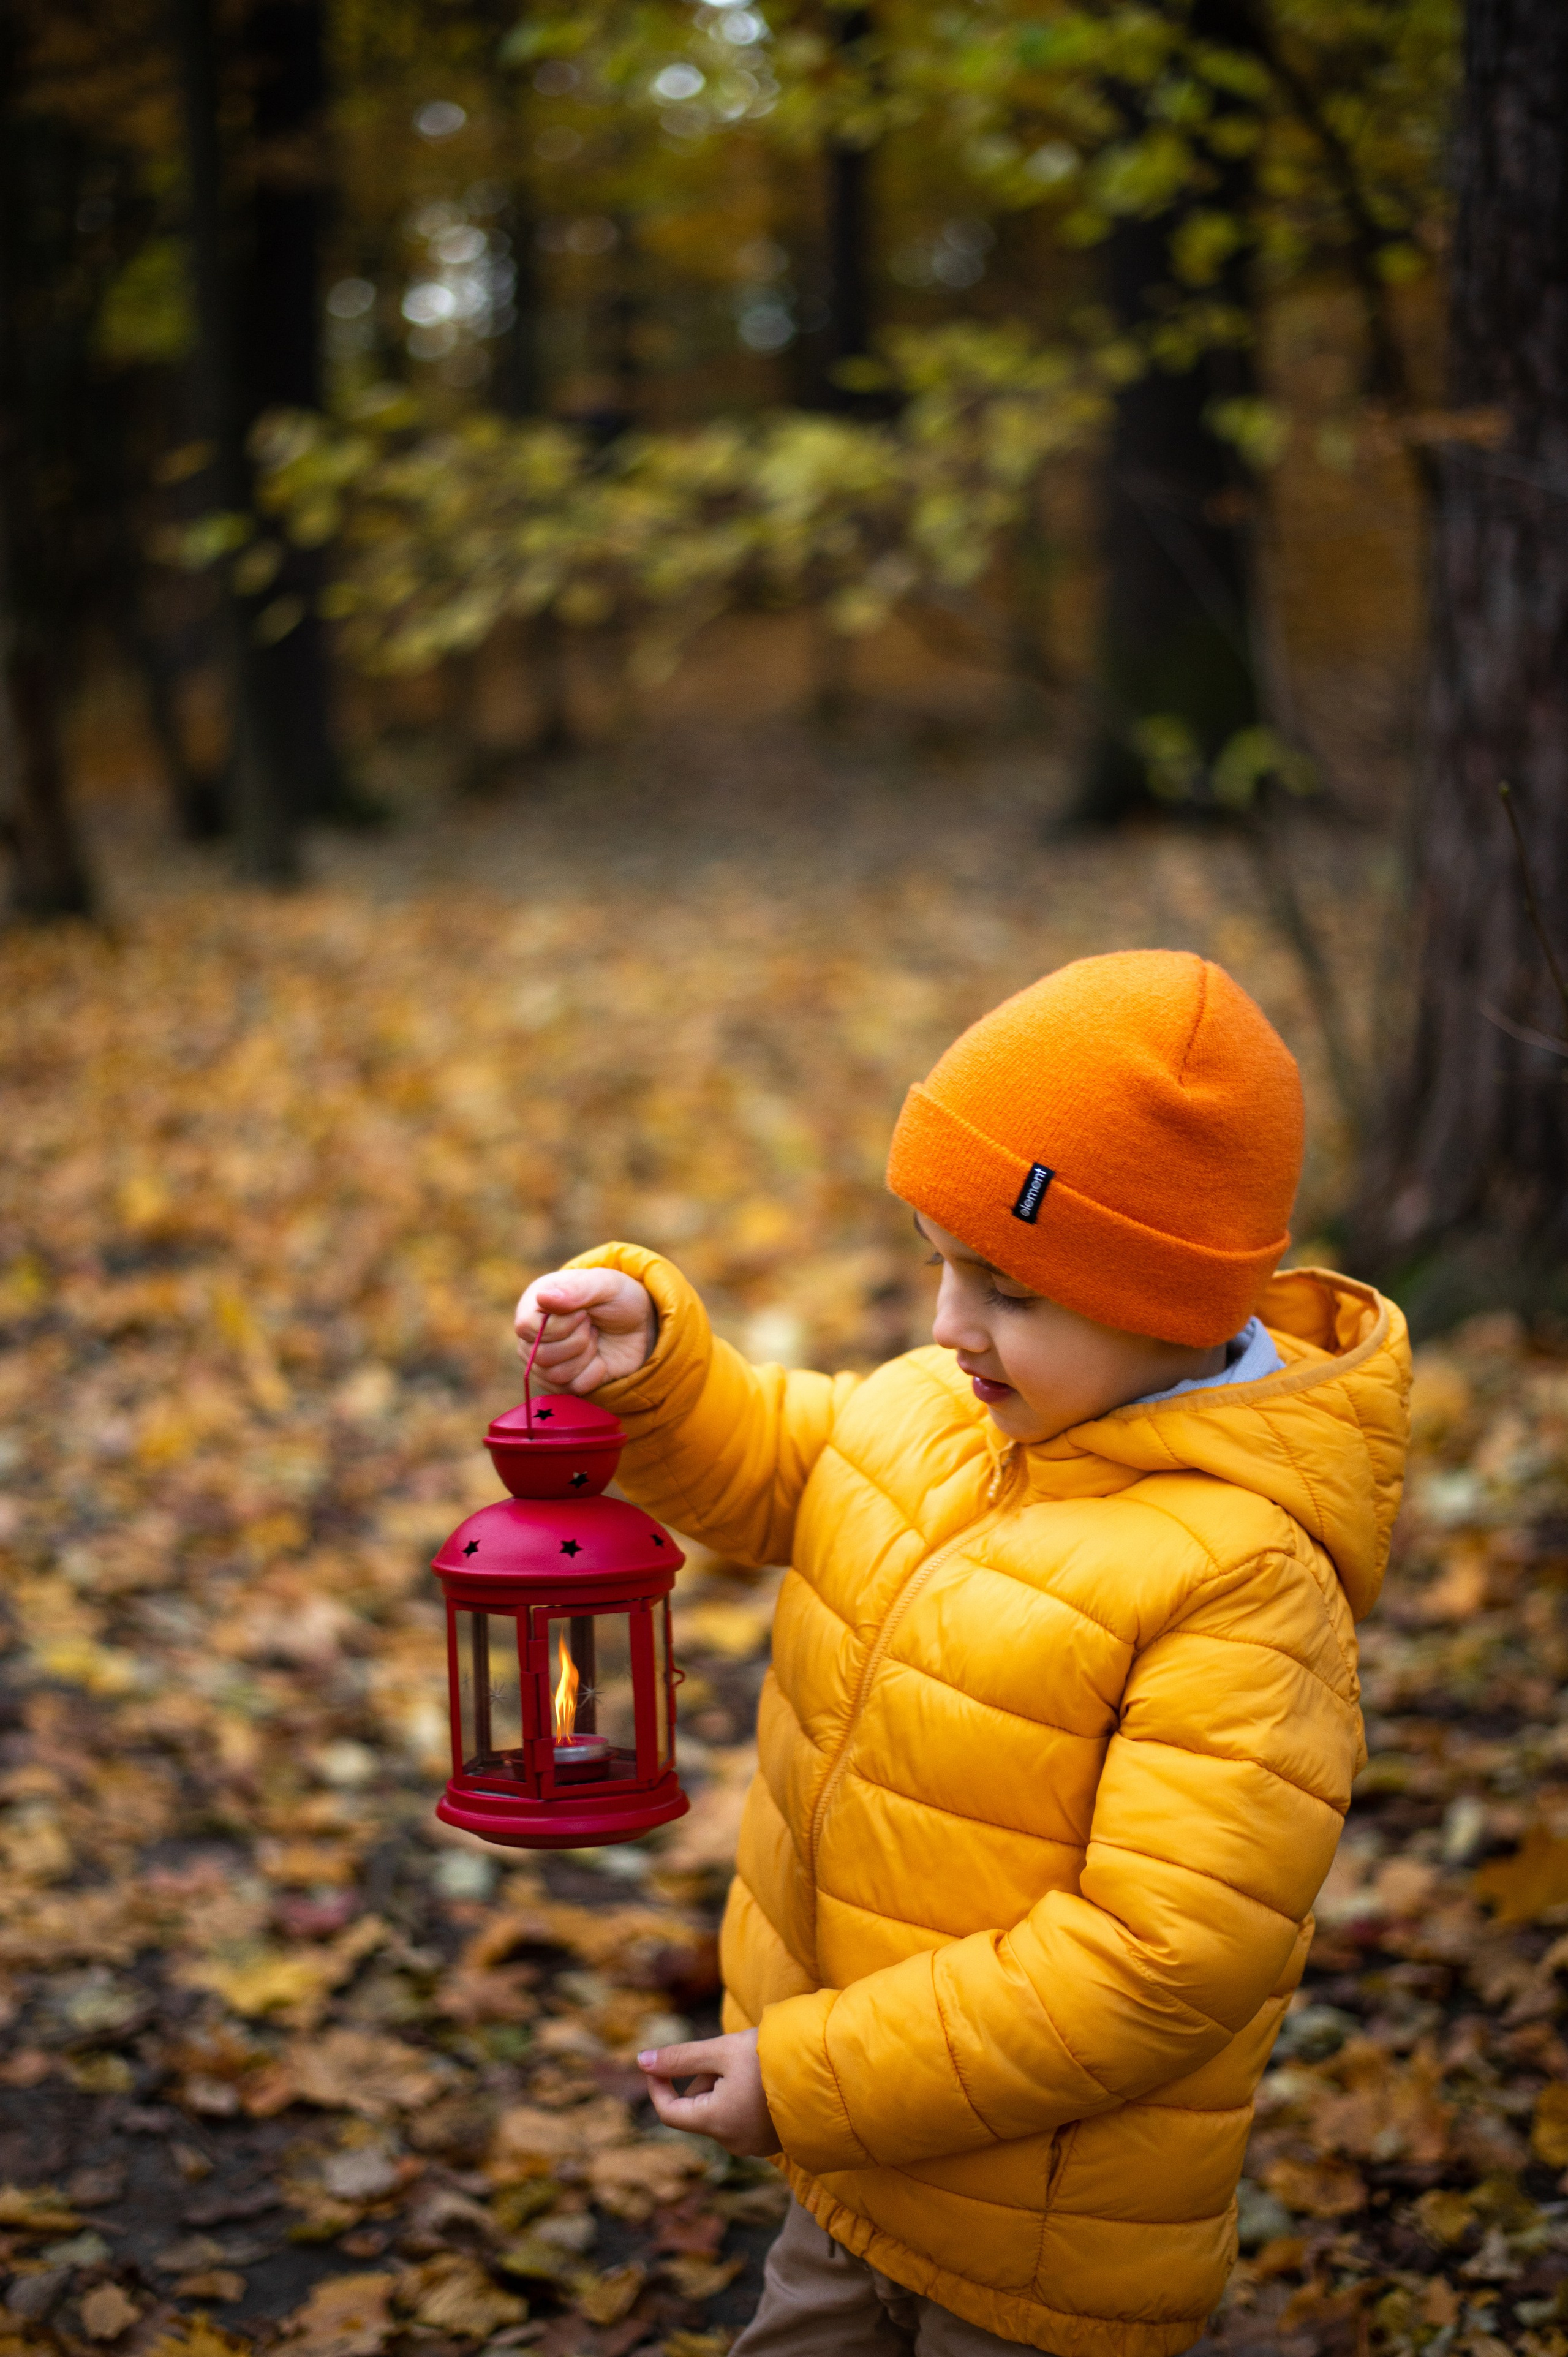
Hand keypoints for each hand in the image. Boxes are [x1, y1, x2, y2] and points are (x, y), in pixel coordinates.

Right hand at [515, 1267, 656, 1393]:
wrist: (639, 1323)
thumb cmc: (616, 1297)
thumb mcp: (604, 1284)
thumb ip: (576, 1289)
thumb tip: (542, 1298)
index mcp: (533, 1306)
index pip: (526, 1328)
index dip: (558, 1326)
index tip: (584, 1313)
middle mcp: (532, 1337)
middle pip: (540, 1355)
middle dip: (578, 1341)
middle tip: (591, 1324)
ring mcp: (544, 1363)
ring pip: (555, 1375)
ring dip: (585, 1356)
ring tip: (594, 1338)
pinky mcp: (561, 1383)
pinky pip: (571, 1389)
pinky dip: (593, 1374)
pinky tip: (599, 1358)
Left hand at [637, 2027, 779, 2157]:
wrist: (829, 2072)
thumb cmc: (772, 2057)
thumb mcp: (722, 2050)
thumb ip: (680, 2057)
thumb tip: (640, 2060)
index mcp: (716, 2123)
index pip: (669, 2112)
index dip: (659, 2083)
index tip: (660, 2059)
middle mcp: (733, 2142)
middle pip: (698, 2107)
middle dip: (704, 2077)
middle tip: (729, 2051)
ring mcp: (755, 2145)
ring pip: (720, 2110)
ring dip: (725, 2085)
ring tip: (753, 2062)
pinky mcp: (772, 2140)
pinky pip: (743, 2117)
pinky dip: (743, 2097)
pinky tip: (766, 2078)